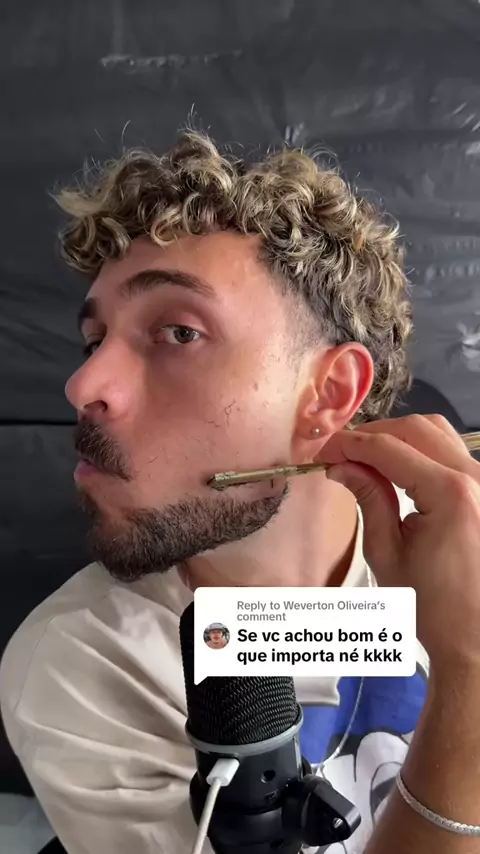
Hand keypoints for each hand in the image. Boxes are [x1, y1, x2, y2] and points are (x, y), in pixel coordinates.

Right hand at [317, 415, 479, 671]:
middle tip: (340, 453)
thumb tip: (341, 466)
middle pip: (416, 429)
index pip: (390, 449)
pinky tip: (398, 467)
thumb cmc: (433, 606)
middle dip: (373, 434)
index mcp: (451, 495)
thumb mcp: (387, 553)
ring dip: (399, 437)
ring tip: (366, 457)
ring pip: (438, 433)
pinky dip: (421, 451)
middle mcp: (477, 478)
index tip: (323, 451)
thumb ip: (368, 499)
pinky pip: (452, 452)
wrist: (476, 637)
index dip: (350, 445)